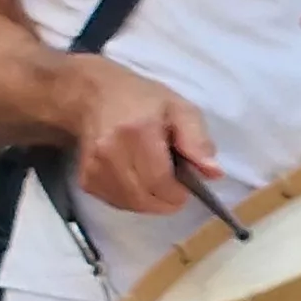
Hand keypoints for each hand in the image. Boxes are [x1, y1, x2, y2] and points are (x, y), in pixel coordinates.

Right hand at [62, 56, 219, 215]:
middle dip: (166, 199)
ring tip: (154, 180)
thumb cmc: (142, 100)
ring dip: (149, 201)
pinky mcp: (86, 179)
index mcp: (137, 133)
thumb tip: (214, 173)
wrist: (94, 96)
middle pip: (145, 199)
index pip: (160, 182)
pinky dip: (132, 199)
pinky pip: (116, 202)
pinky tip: (136, 181)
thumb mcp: (180, 109)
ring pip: (131, 204)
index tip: (186, 184)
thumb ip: (198, 141)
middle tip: (172, 183)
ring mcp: (94, 167)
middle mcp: (110, 153)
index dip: (179, 192)